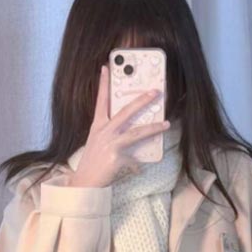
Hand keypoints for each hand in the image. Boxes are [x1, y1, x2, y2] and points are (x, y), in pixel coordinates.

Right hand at [68, 65, 169, 187]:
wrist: (84, 183)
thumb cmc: (92, 165)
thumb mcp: (99, 146)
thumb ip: (114, 140)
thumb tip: (132, 146)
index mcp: (97, 126)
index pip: (100, 101)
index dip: (103, 84)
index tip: (106, 67)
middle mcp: (104, 132)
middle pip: (126, 111)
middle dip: (142, 100)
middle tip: (155, 91)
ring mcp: (110, 143)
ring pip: (136, 132)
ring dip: (153, 127)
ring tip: (166, 123)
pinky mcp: (116, 157)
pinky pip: (134, 160)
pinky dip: (136, 166)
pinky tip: (138, 170)